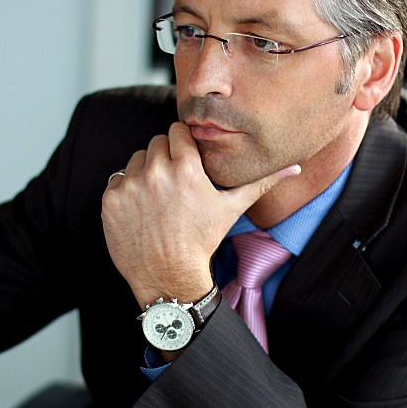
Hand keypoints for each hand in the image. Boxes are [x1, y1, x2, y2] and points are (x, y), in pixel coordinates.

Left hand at [101, 122, 299, 307]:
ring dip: (145, 173)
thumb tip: (295, 166)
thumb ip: (260, 182)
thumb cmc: (202, 241)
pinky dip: (127, 192)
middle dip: (165, 157)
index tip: (186, 161)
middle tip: (173, 184)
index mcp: (186, 169)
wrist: (169, 276)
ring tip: (158, 199)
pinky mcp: (111, 201)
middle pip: (157, 142)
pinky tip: (142, 211)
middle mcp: (156, 173)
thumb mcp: (231, 208)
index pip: (177, 131)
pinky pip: (118, 180)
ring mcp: (131, 187)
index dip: (183, 145)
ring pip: (136, 159)